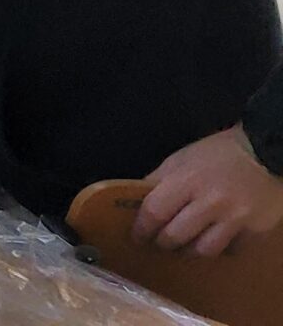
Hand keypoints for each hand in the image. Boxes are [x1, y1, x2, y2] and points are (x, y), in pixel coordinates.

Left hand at [135, 126, 282, 255]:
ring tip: (187, 245)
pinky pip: (231, 250)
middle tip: (162, 243)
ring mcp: (236, 218)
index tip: (137, 237)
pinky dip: (222, 248)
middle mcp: (211, 202)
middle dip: (163, 243)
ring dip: (191, 250)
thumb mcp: (182, 157)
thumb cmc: (218, 153)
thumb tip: (138, 202)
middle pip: (176, 236)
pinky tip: (217, 238)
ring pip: (204, 250)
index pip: (154, 212)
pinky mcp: (256, 231)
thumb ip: (159, 180)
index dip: (142, 229)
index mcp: (187, 180)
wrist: (266, 153)